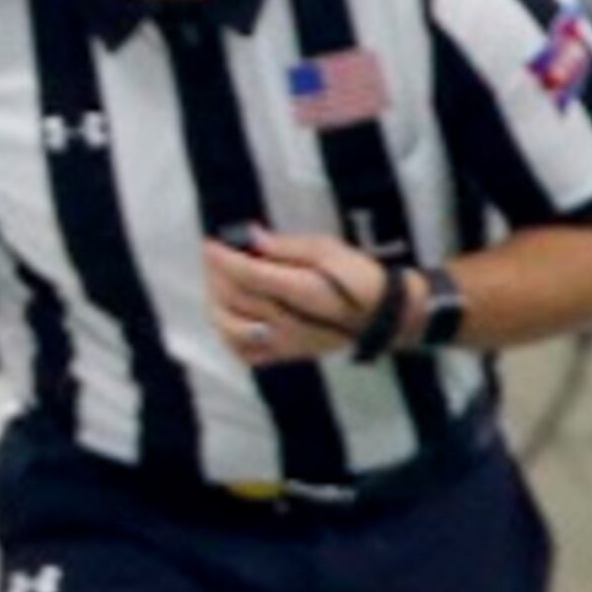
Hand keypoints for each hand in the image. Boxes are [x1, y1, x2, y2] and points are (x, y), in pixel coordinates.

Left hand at [205, 225, 393, 364]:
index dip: (224, 259)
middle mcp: (289, 322)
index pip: (249, 275)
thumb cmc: (356, 276)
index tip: (210, 244)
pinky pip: (244, 353)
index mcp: (303, 291)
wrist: (381, 316)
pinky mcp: (284, 355)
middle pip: (235, 299)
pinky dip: (227, 334)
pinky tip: (227, 314)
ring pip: (231, 327)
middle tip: (214, 257)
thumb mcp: (329, 249)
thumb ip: (287, 246)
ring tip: (218, 282)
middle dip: (216, 275)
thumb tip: (253, 237)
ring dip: (216, 302)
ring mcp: (284, 343)